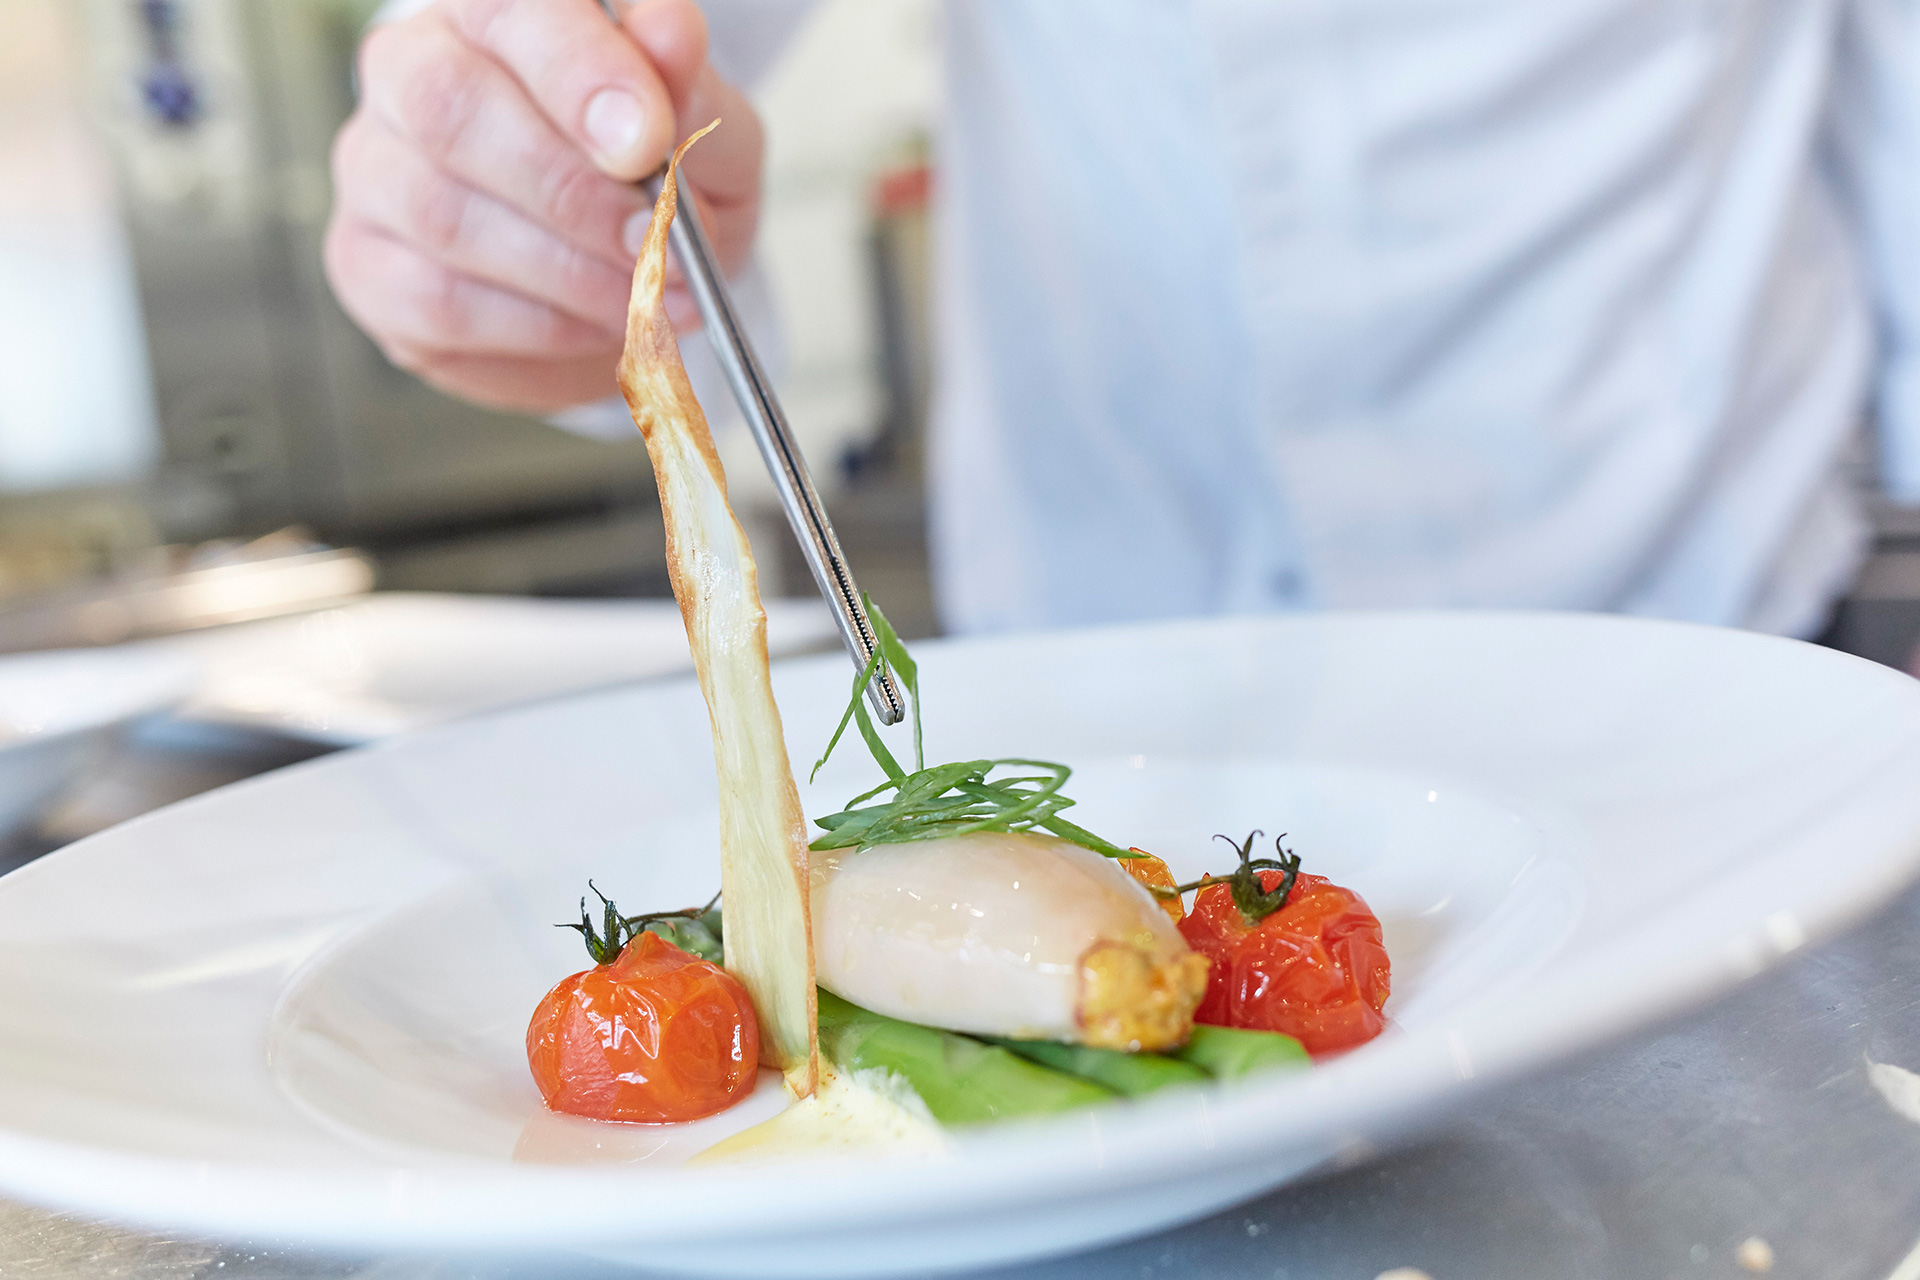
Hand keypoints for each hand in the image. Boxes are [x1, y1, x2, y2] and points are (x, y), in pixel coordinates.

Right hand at [324, 0, 762, 413]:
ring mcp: (375, 172)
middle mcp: (407, 73)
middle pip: (449, 110)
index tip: (647, 143)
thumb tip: (671, 38)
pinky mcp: (370, 270)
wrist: (623, 267)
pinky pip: (440, 304)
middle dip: (570, 191)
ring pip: (445, 218)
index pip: (509, 10)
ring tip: (649, 292)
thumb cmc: (648, 174)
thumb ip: (682, 84)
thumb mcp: (692, 124)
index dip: (579, 74)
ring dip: (568, 271)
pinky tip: (598, 323)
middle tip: (653, 239)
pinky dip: (540, 325)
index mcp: (490, 13)